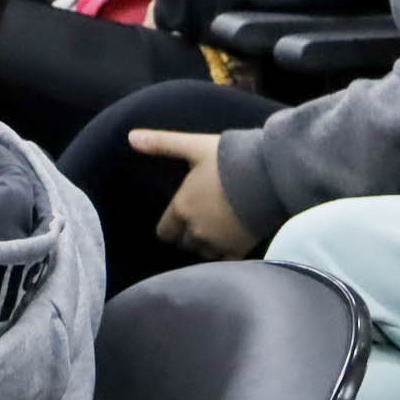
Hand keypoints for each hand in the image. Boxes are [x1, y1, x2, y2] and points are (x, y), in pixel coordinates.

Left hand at [128, 129, 254, 257]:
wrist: (269, 174)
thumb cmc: (229, 158)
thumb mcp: (194, 146)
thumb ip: (161, 143)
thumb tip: (130, 137)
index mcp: (182, 208)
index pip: (164, 232)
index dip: (171, 226)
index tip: (181, 217)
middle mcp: (196, 230)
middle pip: (184, 244)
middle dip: (189, 234)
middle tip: (202, 219)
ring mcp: (218, 242)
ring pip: (203, 253)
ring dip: (207, 244)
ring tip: (219, 229)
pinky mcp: (239, 249)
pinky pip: (225, 262)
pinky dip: (226, 255)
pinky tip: (233, 241)